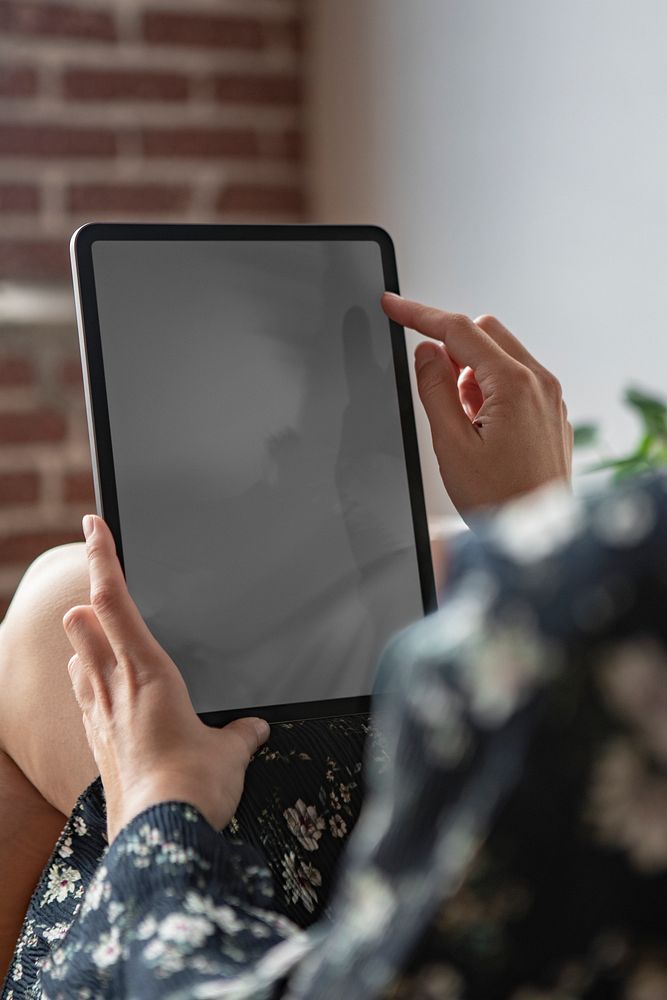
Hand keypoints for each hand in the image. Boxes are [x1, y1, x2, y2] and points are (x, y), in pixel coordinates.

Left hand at [63, 515, 268, 842]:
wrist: (157, 838)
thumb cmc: (194, 786)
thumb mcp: (230, 753)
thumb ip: (240, 735)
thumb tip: (254, 729)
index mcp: (150, 673)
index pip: (115, 600)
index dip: (102, 557)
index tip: (92, 525)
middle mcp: (117, 689)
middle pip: (84, 624)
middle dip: (89, 601)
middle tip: (99, 591)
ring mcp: (101, 719)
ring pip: (78, 662)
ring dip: (84, 645)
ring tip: (96, 638)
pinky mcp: (97, 749)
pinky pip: (85, 703)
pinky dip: (90, 689)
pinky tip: (100, 697)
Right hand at [382, 294, 572, 513]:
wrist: (540, 535)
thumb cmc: (500, 499)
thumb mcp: (451, 444)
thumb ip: (435, 390)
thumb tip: (426, 353)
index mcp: (514, 385)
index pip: (459, 330)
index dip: (419, 315)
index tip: (393, 305)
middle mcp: (540, 383)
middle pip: (486, 332)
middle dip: (452, 346)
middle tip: (433, 383)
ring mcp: (549, 398)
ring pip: (501, 355)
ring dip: (471, 371)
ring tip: (462, 422)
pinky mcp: (550, 413)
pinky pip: (516, 380)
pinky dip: (490, 389)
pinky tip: (480, 428)